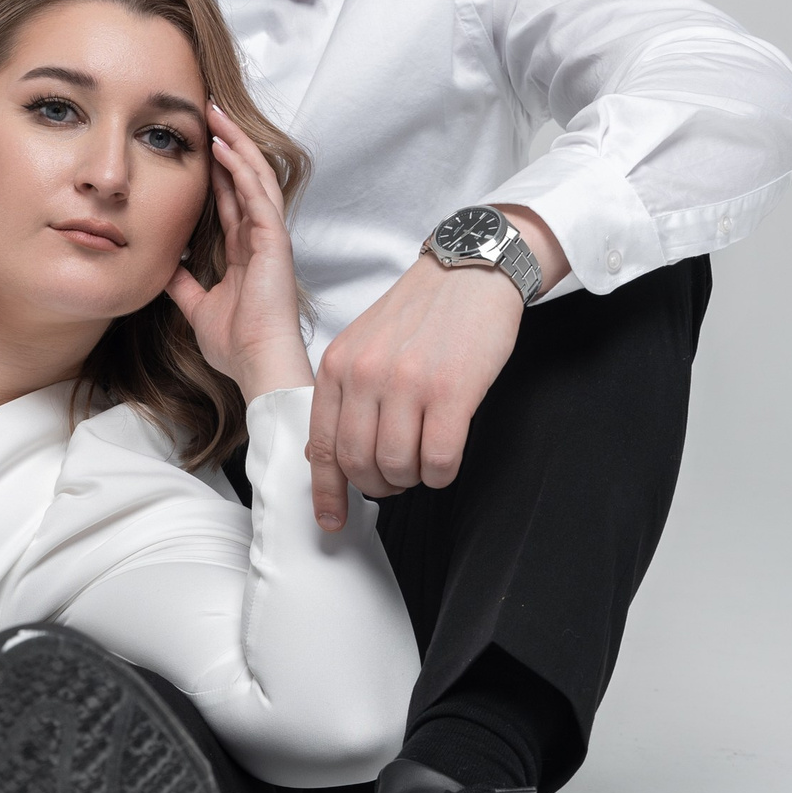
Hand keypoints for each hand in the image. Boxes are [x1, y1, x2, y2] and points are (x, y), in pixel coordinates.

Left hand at [165, 105, 313, 400]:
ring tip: (216, 114)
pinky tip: (224, 148)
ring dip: (235, 143)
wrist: (256, 365)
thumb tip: (164, 268)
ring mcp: (269, 237)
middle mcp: (258, 237)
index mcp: (243, 250)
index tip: (198, 141)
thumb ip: (183, 284)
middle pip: (243, 178)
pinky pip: (258, 196)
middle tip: (208, 111)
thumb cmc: (235, 343)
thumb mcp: (197, 306)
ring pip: (254, 177)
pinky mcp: (274, 241)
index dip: (215, 169)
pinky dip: (241, 170)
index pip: (229, 197)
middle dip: (227, 143)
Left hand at [305, 203, 565, 528]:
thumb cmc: (419, 313)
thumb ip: (342, 395)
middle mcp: (364, 375)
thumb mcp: (361, 344)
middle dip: (380, 485)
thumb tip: (323, 457)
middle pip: (359, 465)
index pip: (322, 446)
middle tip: (399, 476)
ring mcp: (407, 383)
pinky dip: (442, 473)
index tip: (331, 521)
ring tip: (425, 460)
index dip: (326, 492)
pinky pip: (438, 460)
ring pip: (398, 467)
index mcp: (336, 366)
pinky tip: (447, 458)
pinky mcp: (451, 391)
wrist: (469, 270)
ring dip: (413, 478)